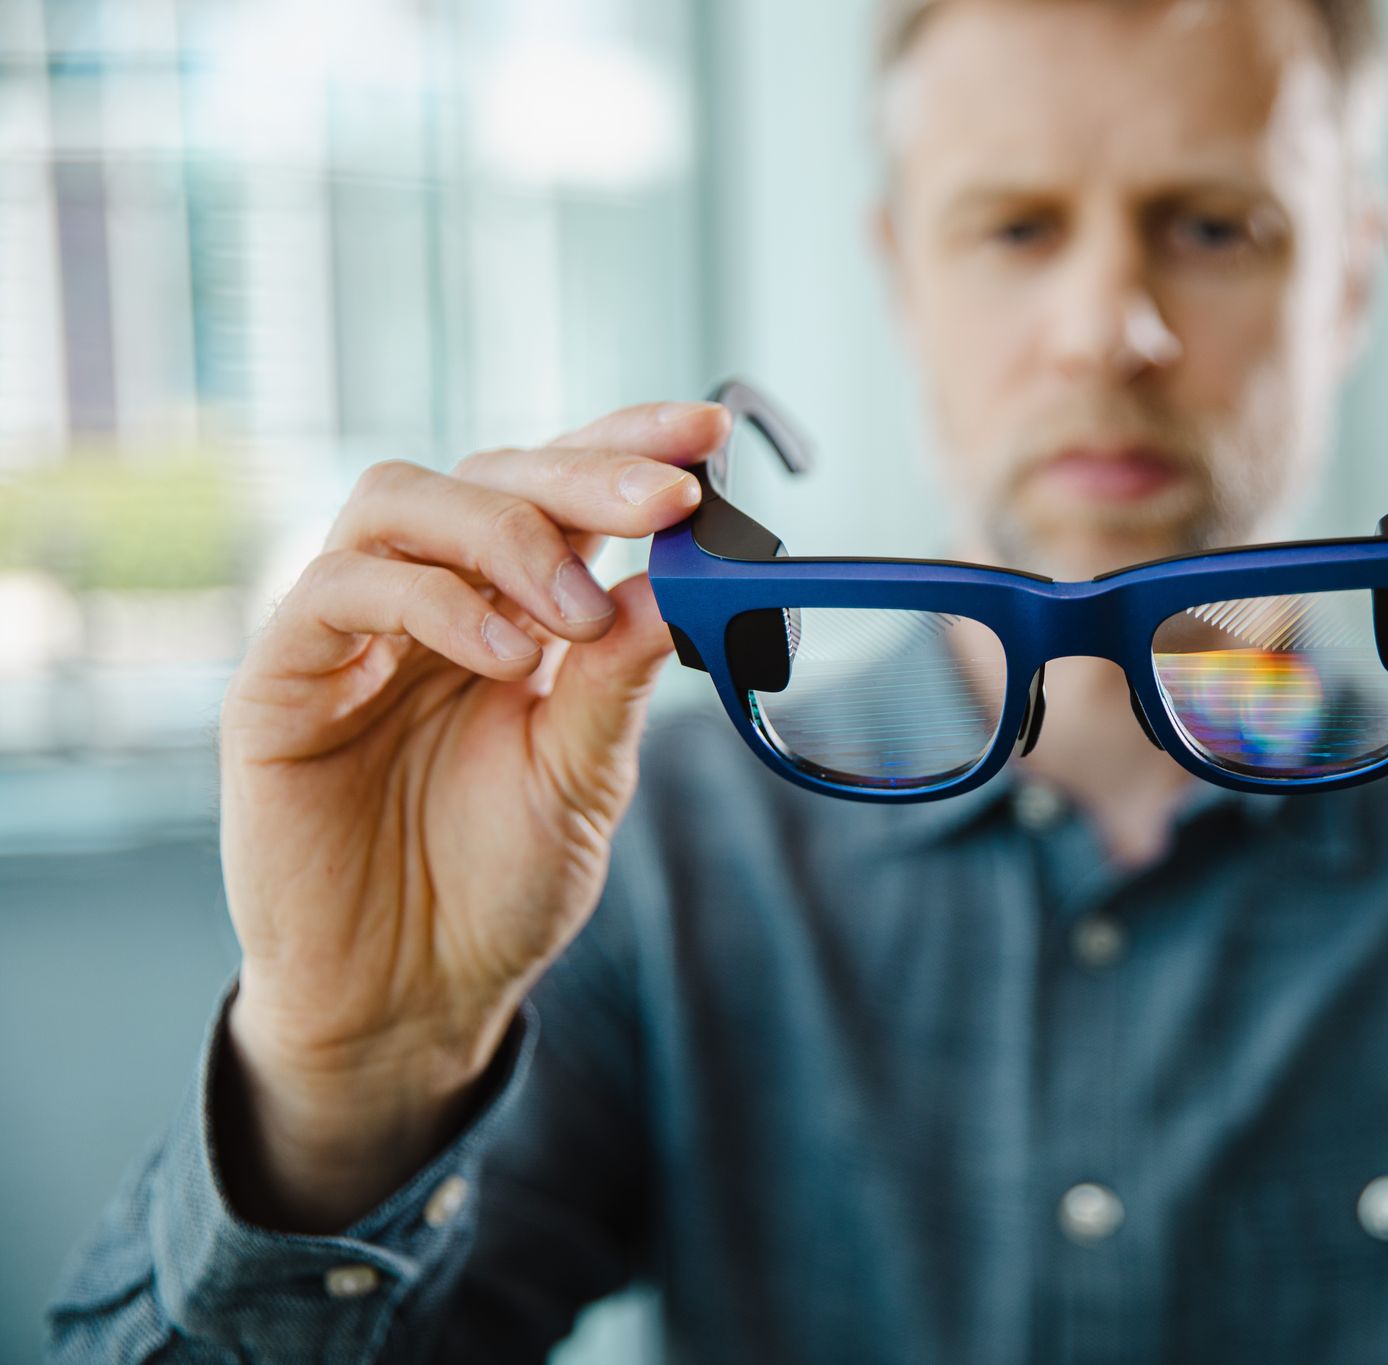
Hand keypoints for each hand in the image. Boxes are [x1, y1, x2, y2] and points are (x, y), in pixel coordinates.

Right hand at [217, 400, 726, 1227]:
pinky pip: (339, 589)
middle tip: (665, 500)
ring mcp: (350, 632)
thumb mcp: (584, 774)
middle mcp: (430, 599)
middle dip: (585, 475)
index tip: (706, 432)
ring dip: (507, 536)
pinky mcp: (282, 679)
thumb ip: (618, 676)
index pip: (561, 493)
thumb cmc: (499, 883)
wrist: (408, 997)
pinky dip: (431, 601)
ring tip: (575, 615)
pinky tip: (501, 655)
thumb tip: (677, 579)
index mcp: (513, 611)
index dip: (624, 445)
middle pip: (489, 475)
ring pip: (401, 500)